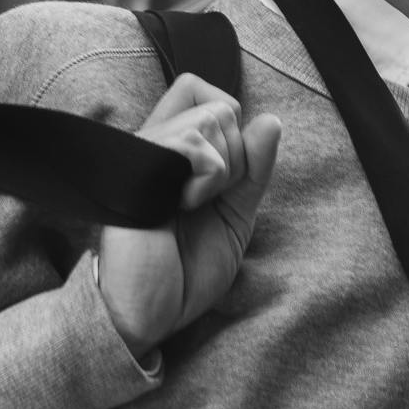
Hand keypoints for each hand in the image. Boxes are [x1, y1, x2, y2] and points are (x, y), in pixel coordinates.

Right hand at [95, 72, 281, 355]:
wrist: (147, 316)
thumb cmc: (182, 273)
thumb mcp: (234, 218)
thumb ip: (253, 171)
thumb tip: (271, 121)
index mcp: (170, 151)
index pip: (204, 91)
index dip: (233, 128)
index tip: (223, 182)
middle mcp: (153, 142)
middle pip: (221, 106)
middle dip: (236, 161)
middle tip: (202, 205)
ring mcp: (143, 150)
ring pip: (214, 118)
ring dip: (221, 174)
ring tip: (187, 208)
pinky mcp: (137, 164)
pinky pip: (197, 142)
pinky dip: (206, 182)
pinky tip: (178, 210)